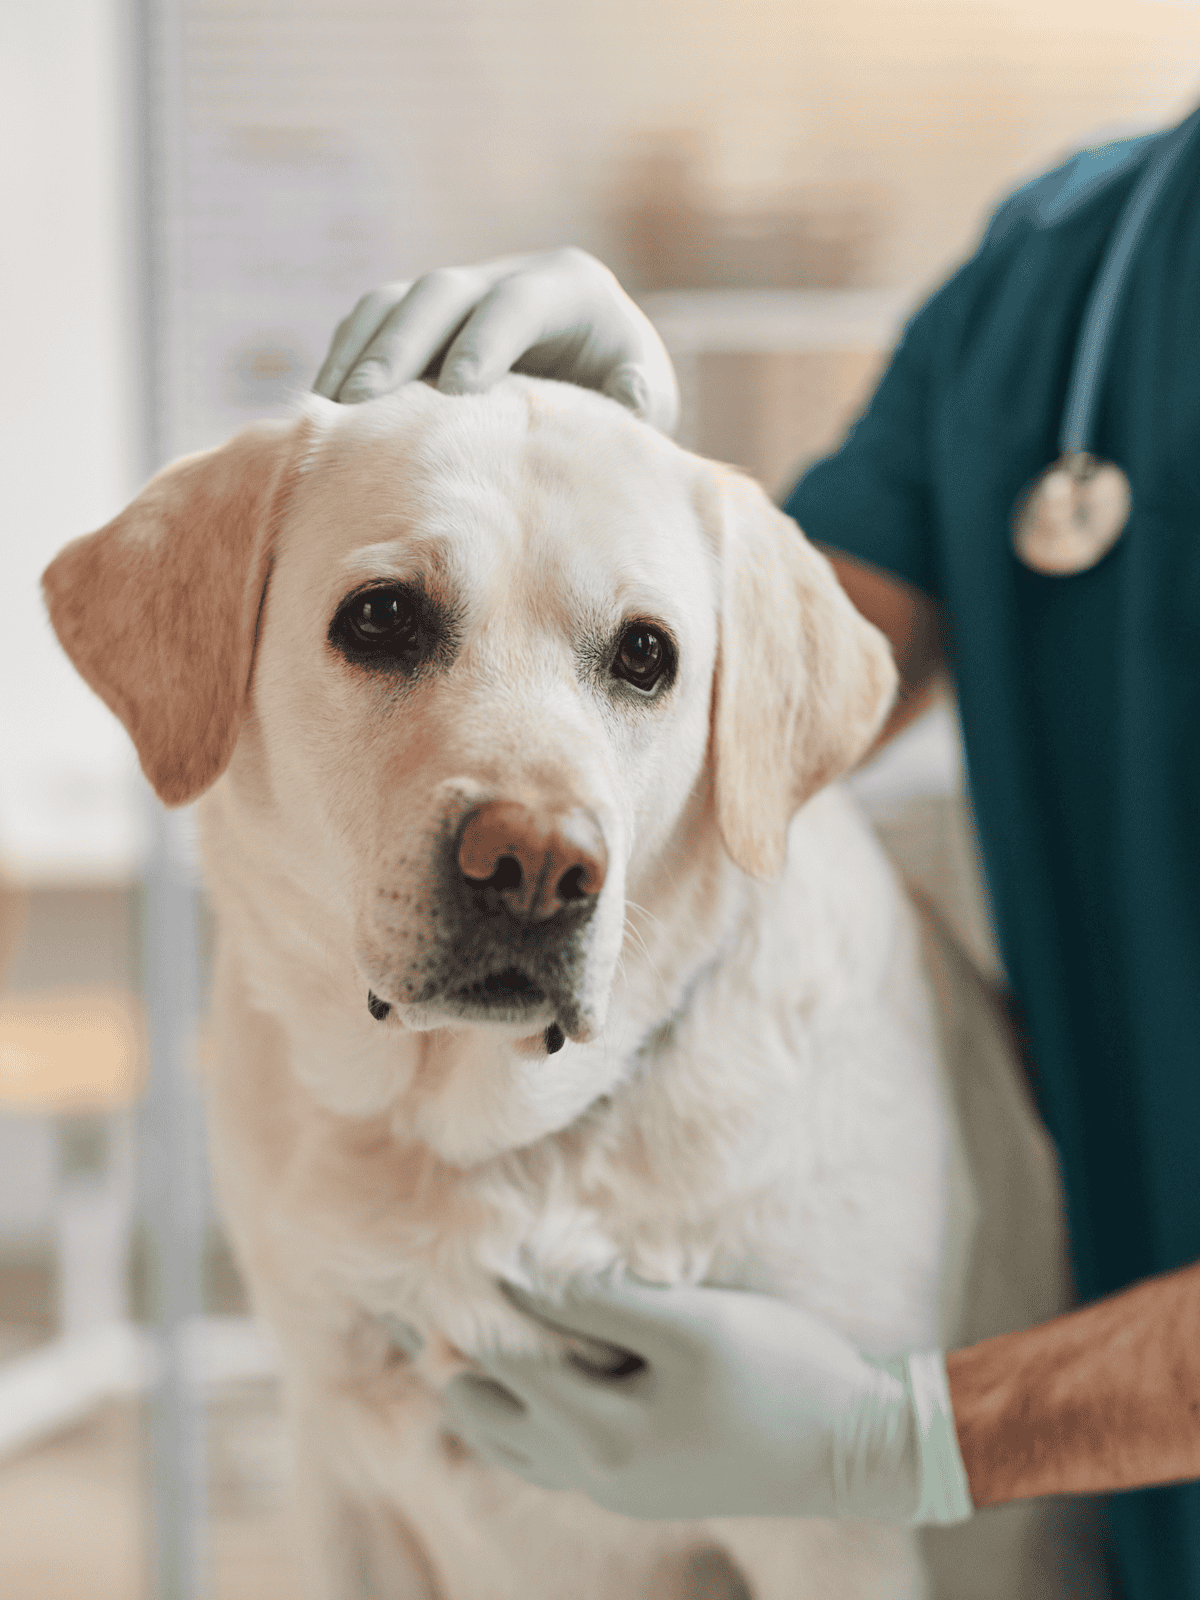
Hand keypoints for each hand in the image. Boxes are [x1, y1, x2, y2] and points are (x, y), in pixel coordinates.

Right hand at [312, 248, 679, 432]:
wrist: (603, 381)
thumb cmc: (627, 398)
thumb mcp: (648, 399)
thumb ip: (640, 400)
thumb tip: (631, 394)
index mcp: (571, 286)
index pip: (517, 304)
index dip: (484, 343)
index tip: (454, 393)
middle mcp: (509, 274)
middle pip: (441, 293)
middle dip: (401, 344)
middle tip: (365, 402)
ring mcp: (462, 291)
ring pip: (395, 301)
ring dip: (359, 352)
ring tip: (330, 410)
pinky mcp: (427, 316)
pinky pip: (373, 324)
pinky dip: (346, 359)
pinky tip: (326, 410)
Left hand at [443, 1276, 973, 1524]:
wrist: (862, 1449)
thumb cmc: (783, 1373)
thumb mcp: (691, 1323)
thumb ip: (601, 1301)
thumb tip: (519, 1276)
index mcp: (602, 1436)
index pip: (501, 1363)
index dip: (477, 1302)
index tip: (465, 1249)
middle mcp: (594, 1475)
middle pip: (484, 1415)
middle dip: (467, 1353)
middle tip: (469, 1287)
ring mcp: (615, 1488)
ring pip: (511, 1442)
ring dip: (495, 1385)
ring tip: (498, 1320)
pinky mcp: (640, 1485)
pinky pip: (551, 1452)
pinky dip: (531, 1408)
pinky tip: (552, 1362)